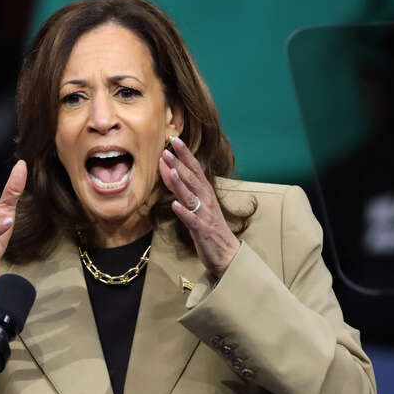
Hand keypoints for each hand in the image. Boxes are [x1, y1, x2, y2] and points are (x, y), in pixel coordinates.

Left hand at [158, 137, 240, 278]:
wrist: (227, 253)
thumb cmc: (210, 228)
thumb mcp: (199, 205)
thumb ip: (187, 190)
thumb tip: (172, 173)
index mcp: (205, 192)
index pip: (195, 169)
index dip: (185, 154)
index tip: (174, 139)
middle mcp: (206, 200)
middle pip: (192, 179)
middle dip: (179, 164)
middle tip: (166, 150)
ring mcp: (205, 214)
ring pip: (191, 196)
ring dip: (180, 183)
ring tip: (170, 171)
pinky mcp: (202, 230)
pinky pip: (192, 220)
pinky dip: (183, 212)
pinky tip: (174, 205)